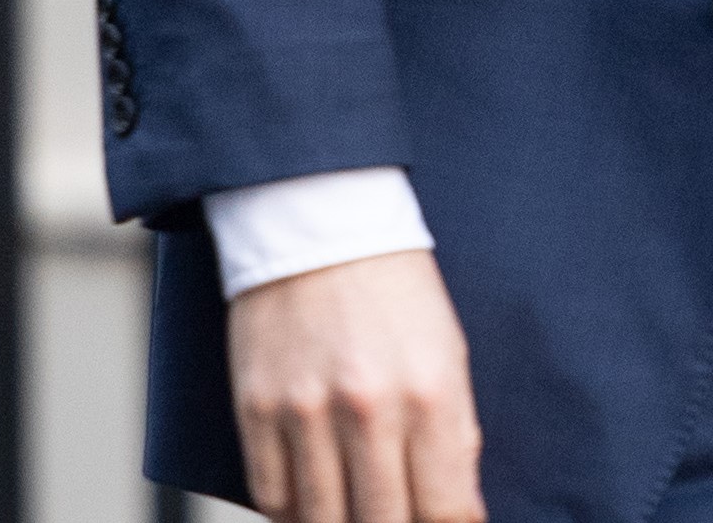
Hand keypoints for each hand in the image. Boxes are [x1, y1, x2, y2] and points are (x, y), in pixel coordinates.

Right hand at [228, 250, 485, 522]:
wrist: (320, 220)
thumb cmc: (394, 288)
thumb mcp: (447, 351)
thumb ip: (454, 434)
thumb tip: (456, 510)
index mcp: (430, 392)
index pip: (445, 510)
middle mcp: (369, 409)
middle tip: (393, 514)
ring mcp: (307, 412)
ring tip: (354, 509)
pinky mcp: (257, 409)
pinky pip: (273, 499)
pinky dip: (293, 512)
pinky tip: (312, 500)